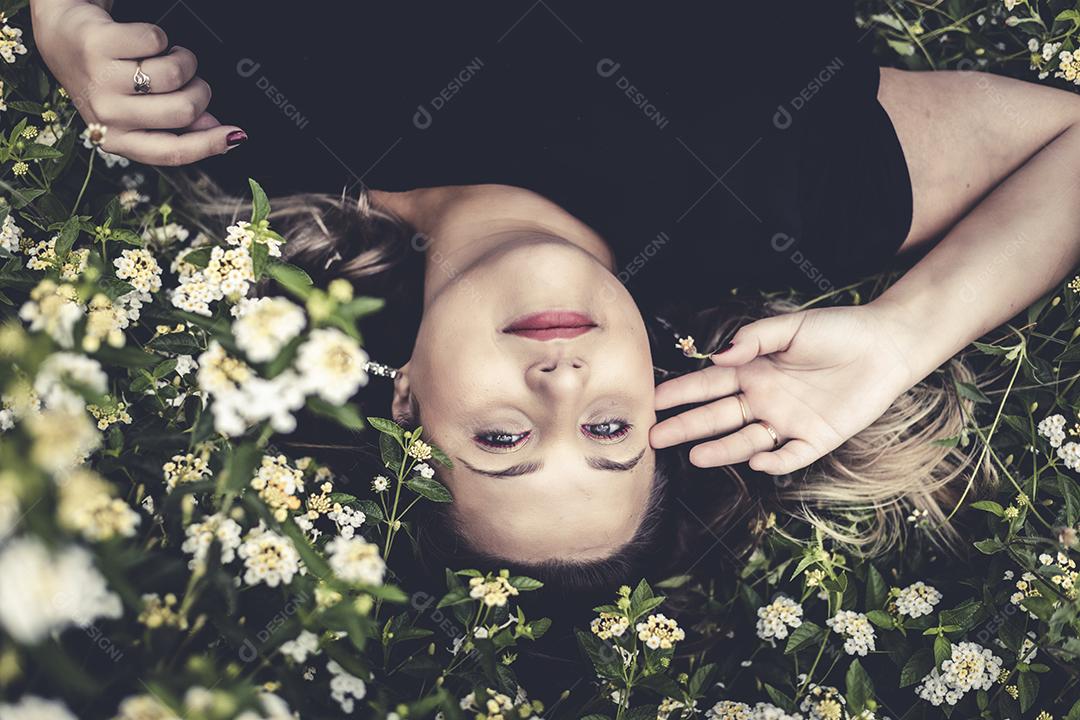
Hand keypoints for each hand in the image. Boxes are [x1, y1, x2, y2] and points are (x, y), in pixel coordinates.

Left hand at [30, 0, 244, 164]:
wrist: (62, 36)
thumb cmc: (107, 77)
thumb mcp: (138, 112)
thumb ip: (175, 127)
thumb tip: (218, 132)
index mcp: (119, 140)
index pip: (173, 151)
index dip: (210, 145)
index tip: (237, 136)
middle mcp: (107, 117)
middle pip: (183, 110)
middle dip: (199, 89)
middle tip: (190, 80)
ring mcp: (99, 82)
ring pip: (173, 75)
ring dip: (181, 59)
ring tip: (166, 58)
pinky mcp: (96, 46)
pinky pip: (155, 41)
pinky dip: (158, 36)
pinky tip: (143, 42)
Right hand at [649, 305, 917, 473]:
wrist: (886, 346)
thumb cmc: (838, 331)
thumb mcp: (792, 327)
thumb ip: (755, 338)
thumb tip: (719, 356)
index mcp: (753, 371)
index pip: (708, 385)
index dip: (680, 392)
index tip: (652, 400)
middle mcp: (764, 400)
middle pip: (718, 417)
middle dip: (686, 426)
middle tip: (655, 437)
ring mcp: (788, 422)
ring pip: (746, 440)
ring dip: (722, 449)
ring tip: (695, 457)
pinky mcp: (816, 438)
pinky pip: (791, 456)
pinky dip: (774, 462)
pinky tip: (757, 462)